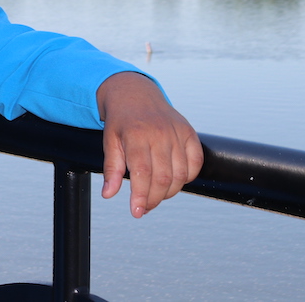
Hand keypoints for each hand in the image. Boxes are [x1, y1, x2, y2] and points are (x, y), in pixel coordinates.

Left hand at [96, 72, 202, 217]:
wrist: (135, 93)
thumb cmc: (121, 121)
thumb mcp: (109, 141)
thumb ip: (111, 169)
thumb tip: (109, 195)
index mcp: (136, 135)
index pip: (142, 173)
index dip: (141, 196)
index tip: (136, 212)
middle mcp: (159, 133)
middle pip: (163, 177)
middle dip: (154, 199)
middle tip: (144, 208)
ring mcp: (177, 132)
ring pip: (180, 173)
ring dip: (169, 191)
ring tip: (156, 195)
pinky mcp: (190, 132)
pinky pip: (196, 162)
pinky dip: (187, 177)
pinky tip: (174, 181)